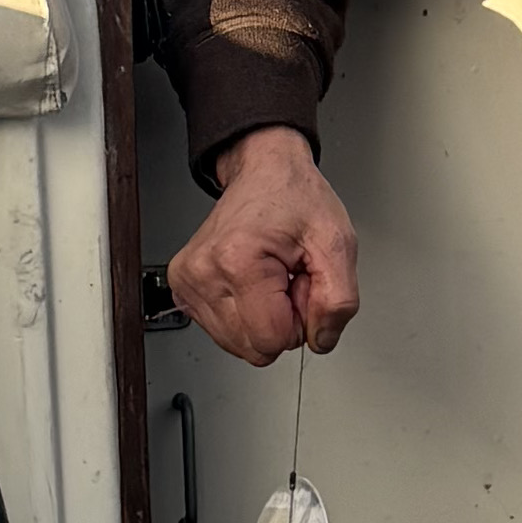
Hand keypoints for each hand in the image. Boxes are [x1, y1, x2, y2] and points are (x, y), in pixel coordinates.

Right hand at [165, 127, 358, 364]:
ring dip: (264, 317)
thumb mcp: (338, 244)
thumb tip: (320, 340)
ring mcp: (188, 283)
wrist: (264, 173)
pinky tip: (253, 282)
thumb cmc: (295, 199)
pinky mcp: (183, 290)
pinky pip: (224, 333)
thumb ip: (338, 301)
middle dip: (281, 320)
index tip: (298, 281)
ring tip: (271, 276)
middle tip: (287, 277)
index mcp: (237, 261)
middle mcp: (203, 273)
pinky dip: (245, 314)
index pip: (272, 340)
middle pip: (254, 348)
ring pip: (239, 345)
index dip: (299, 319)